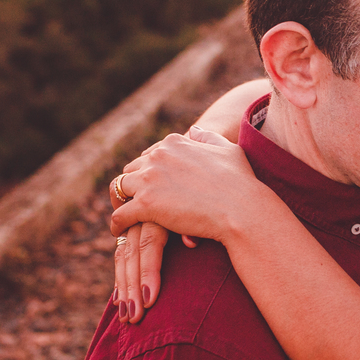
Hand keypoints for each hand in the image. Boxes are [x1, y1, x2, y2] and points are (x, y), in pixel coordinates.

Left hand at [108, 126, 269, 322]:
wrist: (242, 209)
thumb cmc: (242, 182)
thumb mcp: (228, 149)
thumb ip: (208, 137)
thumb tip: (194, 129)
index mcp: (175, 142)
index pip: (150, 153)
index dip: (150, 170)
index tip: (152, 183)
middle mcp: (158, 156)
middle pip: (132, 169)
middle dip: (133, 184)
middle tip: (135, 200)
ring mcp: (149, 180)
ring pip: (120, 188)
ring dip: (121, 201)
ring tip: (124, 214)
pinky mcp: (145, 205)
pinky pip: (120, 214)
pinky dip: (118, 223)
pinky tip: (121, 230)